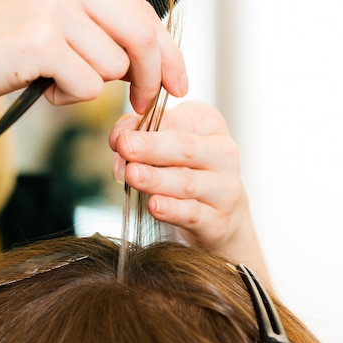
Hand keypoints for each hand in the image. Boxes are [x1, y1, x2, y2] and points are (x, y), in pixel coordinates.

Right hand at [0, 0, 187, 114]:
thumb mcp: (49, 18)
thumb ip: (96, 24)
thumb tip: (148, 54)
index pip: (142, 9)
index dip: (168, 50)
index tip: (178, 81)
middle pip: (141, 33)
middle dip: (151, 76)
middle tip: (142, 103)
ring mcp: (51, 5)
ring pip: (114, 64)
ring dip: (91, 86)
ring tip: (52, 81)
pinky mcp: (39, 40)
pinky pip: (87, 85)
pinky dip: (69, 98)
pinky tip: (39, 88)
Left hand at [109, 101, 268, 281]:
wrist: (221, 213)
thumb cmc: (187, 168)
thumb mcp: (169, 141)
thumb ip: (141, 133)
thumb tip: (118, 137)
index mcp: (210, 124)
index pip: (177, 121)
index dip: (147, 125)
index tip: (119, 136)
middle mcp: (222, 153)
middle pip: (186, 149)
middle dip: (152, 147)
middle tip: (125, 146)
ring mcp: (224, 189)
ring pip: (187, 182)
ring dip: (156, 179)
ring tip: (132, 174)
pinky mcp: (218, 221)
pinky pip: (193, 213)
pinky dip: (172, 210)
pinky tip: (154, 206)